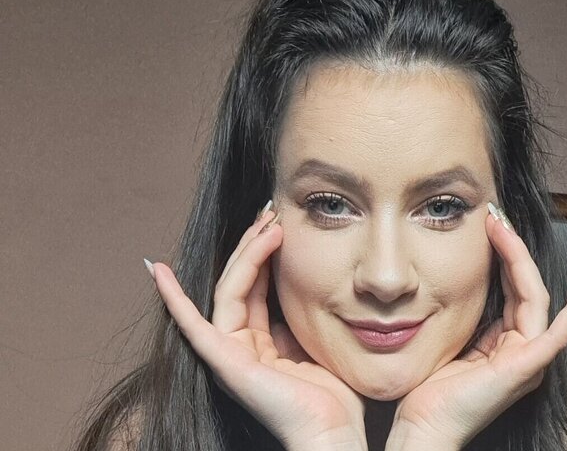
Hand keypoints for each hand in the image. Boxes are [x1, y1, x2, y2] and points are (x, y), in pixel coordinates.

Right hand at [147, 209, 366, 450]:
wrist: (334, 434)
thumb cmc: (334, 396)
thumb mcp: (317, 341)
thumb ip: (304, 315)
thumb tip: (312, 280)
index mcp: (261, 342)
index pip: (257, 286)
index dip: (265, 252)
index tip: (280, 221)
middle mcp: (240, 346)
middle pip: (241, 283)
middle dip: (254, 244)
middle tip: (272, 211)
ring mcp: (229, 354)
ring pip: (228, 291)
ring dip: (245, 254)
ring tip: (266, 225)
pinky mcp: (225, 363)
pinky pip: (194, 326)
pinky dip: (174, 299)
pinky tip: (158, 271)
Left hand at [387, 209, 566, 449]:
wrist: (424, 428)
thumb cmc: (430, 393)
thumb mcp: (452, 341)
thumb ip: (469, 318)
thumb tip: (461, 282)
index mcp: (507, 345)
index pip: (513, 290)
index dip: (505, 256)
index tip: (490, 225)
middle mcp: (524, 351)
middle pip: (527, 288)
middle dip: (512, 249)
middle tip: (494, 215)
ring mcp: (529, 359)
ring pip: (536, 298)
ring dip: (521, 259)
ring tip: (503, 227)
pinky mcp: (527, 367)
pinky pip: (558, 333)